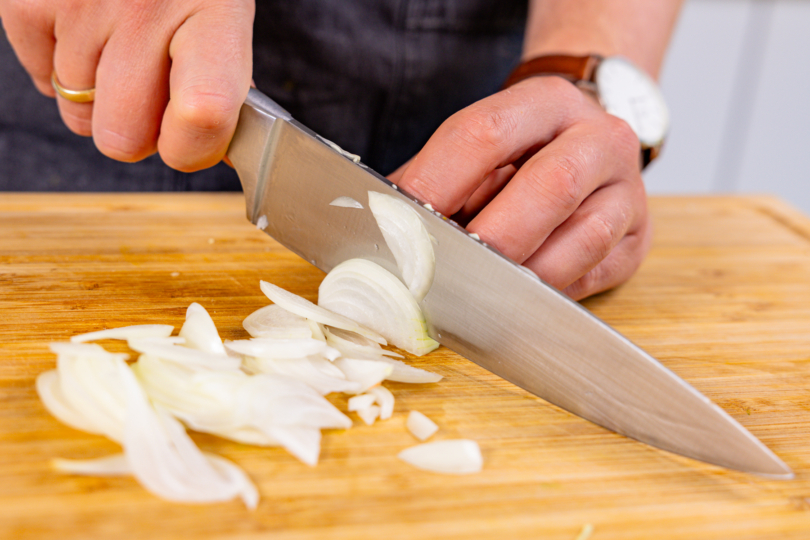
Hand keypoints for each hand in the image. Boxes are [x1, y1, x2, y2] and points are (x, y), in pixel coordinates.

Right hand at [0, 0, 253, 169]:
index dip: (191, 150)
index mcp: (214, 14)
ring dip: (99, 98)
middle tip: (150, 96)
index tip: (188, 141)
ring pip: (79, 116)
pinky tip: (86, 34)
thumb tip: (211, 151)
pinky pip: (40, 80)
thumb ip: (223, 85)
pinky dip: (59, 70)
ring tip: (120, 48)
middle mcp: (146, 6)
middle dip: (137, 132)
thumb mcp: (225, 18)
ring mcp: (82, 1)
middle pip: (122, 139)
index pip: (203, 115)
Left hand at [388, 76, 651, 299]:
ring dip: (525, 275)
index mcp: (546, 103)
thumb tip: (383, 229)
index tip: (401, 225)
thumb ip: (434, 182)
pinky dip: (548, 293)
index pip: (485, 134)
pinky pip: (594, 274)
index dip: (438, 182)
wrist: (587, 149)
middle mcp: (599, 139)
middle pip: (551, 185)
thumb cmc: (520, 155)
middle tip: (446, 274)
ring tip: (478, 296)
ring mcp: (628, 191)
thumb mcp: (478, 149)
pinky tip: (515, 300)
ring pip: (585, 237)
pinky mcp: (637, 240)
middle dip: (492, 238)